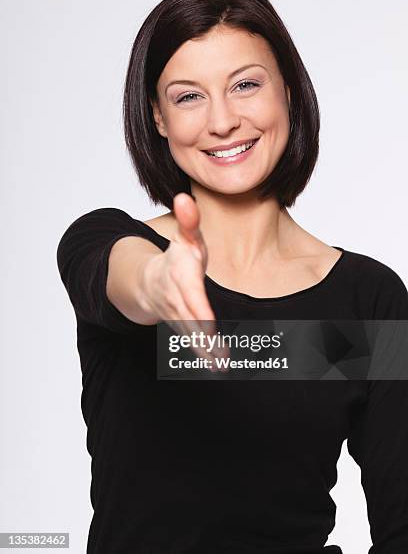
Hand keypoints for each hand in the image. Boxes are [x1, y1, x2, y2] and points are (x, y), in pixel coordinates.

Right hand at [141, 192, 228, 371]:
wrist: (149, 281)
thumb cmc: (176, 259)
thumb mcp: (184, 237)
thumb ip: (188, 220)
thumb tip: (184, 196)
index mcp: (180, 274)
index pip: (190, 293)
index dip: (199, 308)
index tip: (209, 323)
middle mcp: (176, 297)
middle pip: (190, 318)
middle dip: (204, 337)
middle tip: (221, 354)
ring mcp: (176, 314)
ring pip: (190, 334)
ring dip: (205, 351)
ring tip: (221, 365)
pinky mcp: (180, 326)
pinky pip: (191, 341)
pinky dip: (202, 355)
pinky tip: (217, 367)